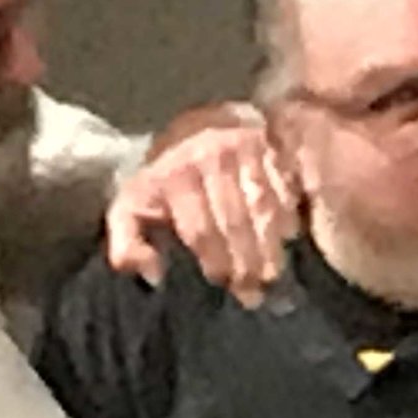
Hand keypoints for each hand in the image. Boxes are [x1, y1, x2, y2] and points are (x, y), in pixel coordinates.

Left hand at [106, 104, 299, 303]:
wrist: (193, 126)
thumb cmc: (164, 178)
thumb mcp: (131, 206)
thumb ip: (127, 244)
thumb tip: (152, 274)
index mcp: (176, 177)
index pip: (202, 230)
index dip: (216, 262)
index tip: (227, 286)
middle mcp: (211, 159)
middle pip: (235, 222)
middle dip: (246, 262)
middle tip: (255, 291)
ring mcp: (245, 149)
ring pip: (262, 207)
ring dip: (270, 245)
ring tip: (272, 273)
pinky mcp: (269, 145)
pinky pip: (284, 186)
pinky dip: (288, 214)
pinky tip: (289, 238)